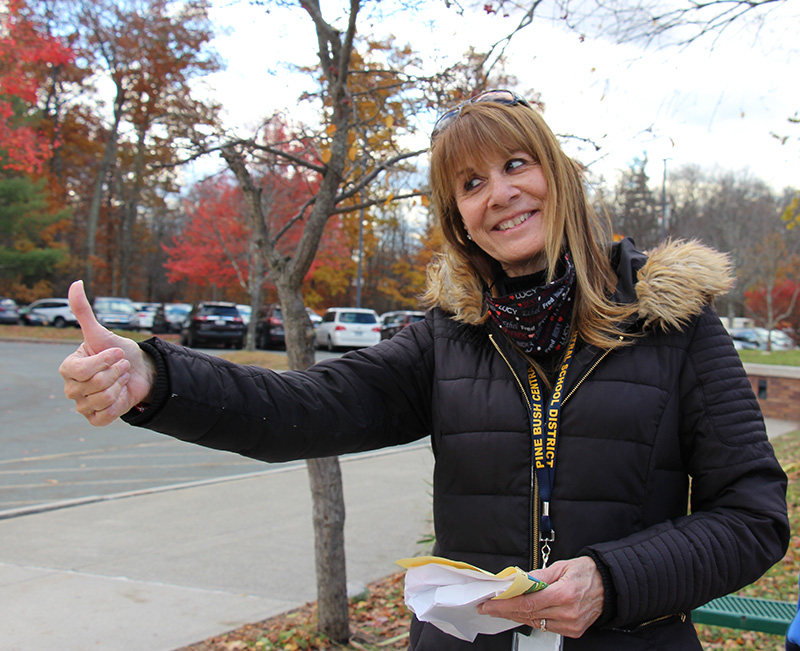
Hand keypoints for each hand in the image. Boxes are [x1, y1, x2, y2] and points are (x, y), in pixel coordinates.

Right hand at [58, 280, 155, 425]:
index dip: (105, 362)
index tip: (117, 354)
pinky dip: (118, 404)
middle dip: (116, 372)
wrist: (139, 371)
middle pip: (95, 385)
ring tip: (121, 379)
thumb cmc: (118, 351)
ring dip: (119, 386)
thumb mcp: (101, 332)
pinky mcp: (96, 418)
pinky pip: (105, 416)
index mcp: (68, 368)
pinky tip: (120, 394)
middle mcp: (70, 388)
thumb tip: (76, 283)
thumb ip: (83, 311)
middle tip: (121, 367)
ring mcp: (82, 405)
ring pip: (102, 399)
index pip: (82, 371)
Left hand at [477, 556, 603, 638]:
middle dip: (505, 611)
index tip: (490, 604)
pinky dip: (532, 619)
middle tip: (489, 607)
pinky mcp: (573, 631)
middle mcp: (567, 612)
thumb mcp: (561, 566)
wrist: (609, 585)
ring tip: (502, 608)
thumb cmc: (587, 573)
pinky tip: (522, 613)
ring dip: (516, 616)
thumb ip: (537, 576)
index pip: (527, 603)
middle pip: (528, 615)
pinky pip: (546, 627)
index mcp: (564, 594)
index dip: (505, 605)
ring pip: (535, 623)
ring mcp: (571, 624)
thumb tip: (517, 580)